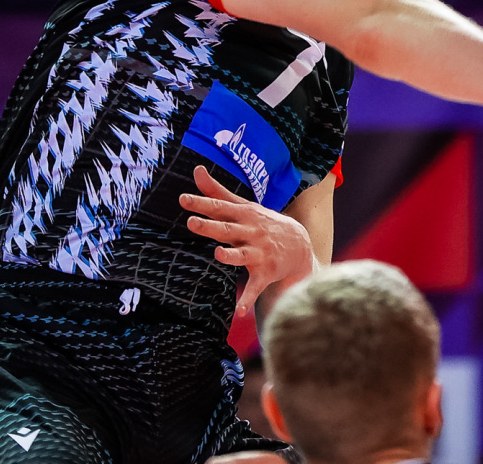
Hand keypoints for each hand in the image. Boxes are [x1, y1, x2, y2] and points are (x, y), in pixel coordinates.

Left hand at [181, 166, 315, 317]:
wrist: (299, 243)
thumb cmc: (262, 222)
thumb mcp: (243, 205)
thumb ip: (217, 191)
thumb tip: (196, 170)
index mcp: (243, 215)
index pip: (219, 207)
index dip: (201, 203)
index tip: (183, 199)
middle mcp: (250, 232)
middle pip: (227, 229)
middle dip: (210, 226)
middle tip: (192, 223)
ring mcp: (259, 253)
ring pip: (242, 255)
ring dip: (231, 256)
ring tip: (219, 254)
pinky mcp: (265, 273)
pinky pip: (255, 287)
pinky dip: (248, 299)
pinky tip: (239, 313)